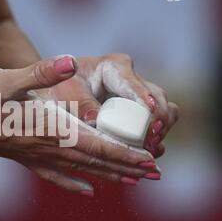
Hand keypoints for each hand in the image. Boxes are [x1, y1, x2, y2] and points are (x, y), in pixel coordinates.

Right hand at [0, 56, 158, 194]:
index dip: (124, 154)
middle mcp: (43, 146)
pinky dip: (73, 182)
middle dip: (126, 167)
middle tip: (154, 174)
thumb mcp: (4, 79)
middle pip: (93, 160)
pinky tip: (86, 190)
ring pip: (79, 169)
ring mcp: (32, 154)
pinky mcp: (22, 156)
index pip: (94, 144)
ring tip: (132, 182)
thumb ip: (38, 74)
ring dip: (108, 175)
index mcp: (45, 127)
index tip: (149, 161)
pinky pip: (53, 174)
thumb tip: (68, 61)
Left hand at [39, 54, 179, 157]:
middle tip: (152, 140)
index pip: (132, 83)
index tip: (151, 113)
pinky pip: (157, 123)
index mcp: (113, 67)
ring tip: (153, 149)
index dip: (144, 99)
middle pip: (157, 97)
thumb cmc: (59, 89)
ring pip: (164, 109)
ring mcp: (138, 95)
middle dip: (159, 119)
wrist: (57, 93)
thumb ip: (81, 104)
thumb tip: (95, 120)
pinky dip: (156, 138)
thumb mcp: (66, 94)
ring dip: (161, 130)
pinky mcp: (140, 111)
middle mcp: (131, 78)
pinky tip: (151, 152)